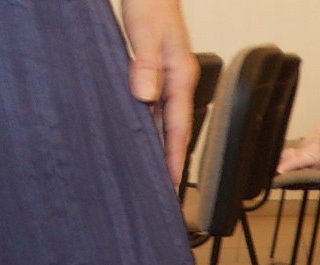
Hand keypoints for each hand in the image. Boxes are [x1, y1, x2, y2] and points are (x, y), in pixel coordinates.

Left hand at [121, 0, 198, 186]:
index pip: (178, 127)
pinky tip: (140, 138)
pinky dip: (149, 127)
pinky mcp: (156, 73)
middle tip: (165, 189)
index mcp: (179, 77)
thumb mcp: (145, 31)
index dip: (174, 157)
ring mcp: (167, 78)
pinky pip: (155, 109)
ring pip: (165, 122)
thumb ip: (145, 63)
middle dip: (171, 160)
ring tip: (154, 173)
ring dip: (160, 147)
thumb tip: (145, 96)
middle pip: (176, 130)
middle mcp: (177, 82)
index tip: (171, 182)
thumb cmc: (150, 2)